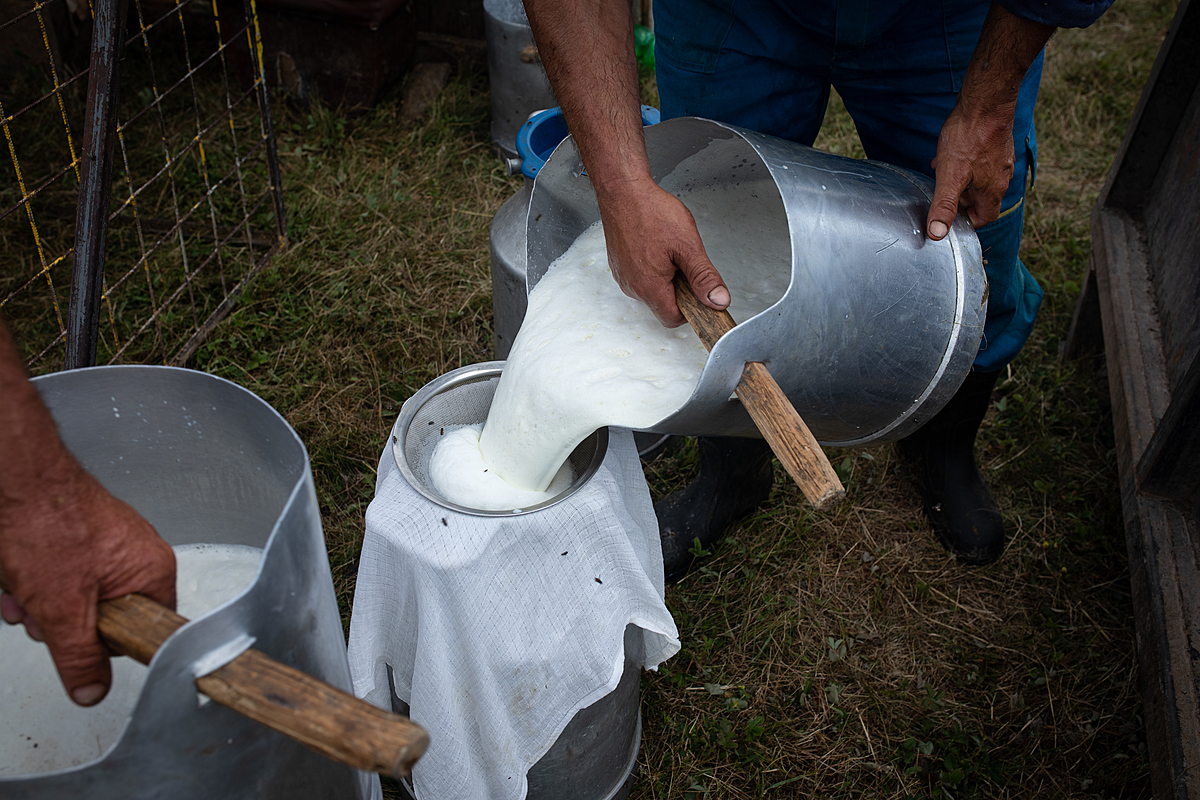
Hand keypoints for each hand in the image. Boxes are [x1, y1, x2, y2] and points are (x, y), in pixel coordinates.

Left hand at [0, 463, 174, 705]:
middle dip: (62, 624)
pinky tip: (17, 577)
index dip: (106, 644)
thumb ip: (80, 658)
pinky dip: (35, 582)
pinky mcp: (79, 537)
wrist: (15, 478)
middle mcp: (138, 555)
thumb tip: (92, 690)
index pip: (144, 633)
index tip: (80, 639)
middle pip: (105, 619)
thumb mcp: (62, 609)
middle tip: (43, 612)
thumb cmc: (46, 523)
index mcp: (153, 570)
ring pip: (76, 599)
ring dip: (41, 604)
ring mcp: (108, 544)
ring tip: (23, 590)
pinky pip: (62, 577)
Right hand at [598, 176, 730, 326]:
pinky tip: (657, 246)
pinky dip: (653, 268)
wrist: (623, 190)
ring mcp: (623, 276)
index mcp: (649, 286)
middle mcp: (632, 286)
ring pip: (652, 291)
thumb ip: (704, 277)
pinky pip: (641, 277)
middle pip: (663, 305)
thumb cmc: (650, 211)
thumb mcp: (687, 245)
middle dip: (679, 289)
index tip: (699, 292)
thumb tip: (718, 300)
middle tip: (685, 261)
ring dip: (666, 277)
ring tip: (669, 249)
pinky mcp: (619, 266)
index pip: (673, 319)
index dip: (691, 309)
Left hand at [925, 2, 1054, 240]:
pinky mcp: (996, 143)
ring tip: (941, 172)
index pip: (986, 216)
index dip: (968, 220)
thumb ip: (944, 206)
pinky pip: (980, 161)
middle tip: (941, 192)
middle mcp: (1002, 175)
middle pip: (982, 197)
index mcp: (994, 189)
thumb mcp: (950, 177)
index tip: (951, 217)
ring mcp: (1001, 158)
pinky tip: (948, 154)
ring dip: (960, 179)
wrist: (985, 102)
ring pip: (979, 178)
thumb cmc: (969, 138)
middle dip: (961, 198)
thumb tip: (937, 234)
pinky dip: (964, 163)